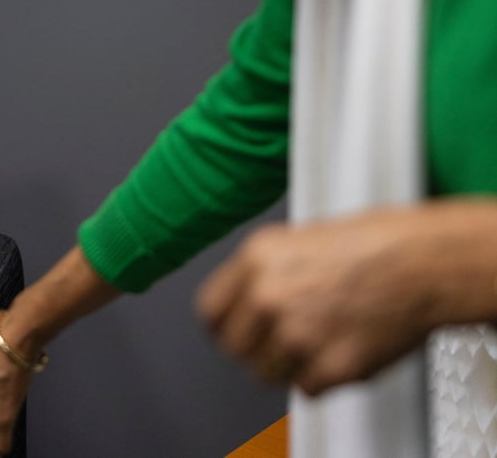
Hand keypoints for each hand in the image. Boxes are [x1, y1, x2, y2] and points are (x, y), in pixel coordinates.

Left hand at [194, 201, 496, 395]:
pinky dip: (323, 377)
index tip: (235, 331)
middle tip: (280, 338)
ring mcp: (297, 334)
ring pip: (266, 374)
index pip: (210, 313)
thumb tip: (239, 302)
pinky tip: (341, 346)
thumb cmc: (367, 244)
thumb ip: (260, 272)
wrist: (418, 261)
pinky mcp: (330, 366)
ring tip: (318, 338)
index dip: (225, 325)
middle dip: (256, 348)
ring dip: (288, 364)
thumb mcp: (292, 240)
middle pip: (234, 349)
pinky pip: (307, 388)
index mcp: (255, 258)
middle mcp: (268, 296)